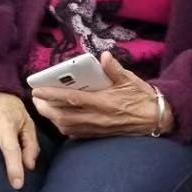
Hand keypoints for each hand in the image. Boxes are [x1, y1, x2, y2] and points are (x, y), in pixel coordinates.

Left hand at [31, 52, 175, 138]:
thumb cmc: (143, 98)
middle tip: (36, 99)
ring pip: (67, 127)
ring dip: (52, 118)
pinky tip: (60, 119)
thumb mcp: (131, 80)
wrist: (155, 119)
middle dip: (46, 108)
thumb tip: (104, 57)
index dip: (53, 94)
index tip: (37, 89)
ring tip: (44, 107)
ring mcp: (97, 128)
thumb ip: (115, 69)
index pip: (73, 99)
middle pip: (64, 116)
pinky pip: (76, 134)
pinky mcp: (99, 135)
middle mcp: (98, 117)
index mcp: (105, 102)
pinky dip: (64, 127)